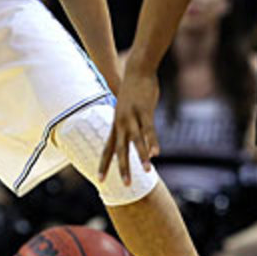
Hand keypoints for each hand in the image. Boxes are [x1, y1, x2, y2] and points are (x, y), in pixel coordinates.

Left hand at [99, 65, 159, 185]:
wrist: (137, 70)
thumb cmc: (133, 89)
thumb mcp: (125, 107)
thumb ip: (126, 121)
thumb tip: (127, 131)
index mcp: (116, 124)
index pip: (108, 148)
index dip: (104, 164)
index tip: (99, 180)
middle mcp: (121, 123)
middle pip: (120, 149)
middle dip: (122, 168)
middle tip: (125, 185)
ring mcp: (133, 117)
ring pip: (136, 141)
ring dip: (142, 157)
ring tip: (148, 171)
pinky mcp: (145, 111)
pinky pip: (149, 129)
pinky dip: (152, 141)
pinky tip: (156, 152)